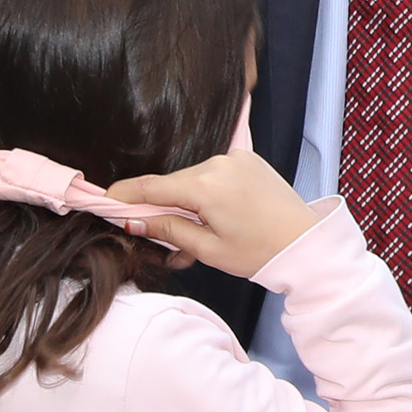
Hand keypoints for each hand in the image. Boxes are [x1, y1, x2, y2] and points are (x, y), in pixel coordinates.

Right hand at [98, 152, 323, 279]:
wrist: (307, 244)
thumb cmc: (260, 253)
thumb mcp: (208, 249)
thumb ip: (168, 229)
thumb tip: (134, 221)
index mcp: (206, 186)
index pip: (152, 187)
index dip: (124, 195)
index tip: (104, 200)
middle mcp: (219, 164)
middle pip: (172, 184)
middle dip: (161, 209)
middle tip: (157, 239)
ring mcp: (235, 159)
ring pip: (193, 179)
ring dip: (186, 203)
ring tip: (194, 237)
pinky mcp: (248, 160)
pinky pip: (214, 175)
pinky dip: (206, 194)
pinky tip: (214, 218)